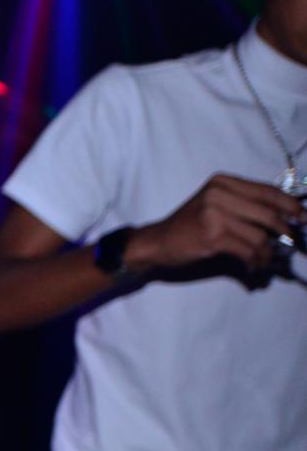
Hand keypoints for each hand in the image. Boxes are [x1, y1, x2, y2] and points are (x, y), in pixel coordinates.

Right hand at [129, 174, 302, 272]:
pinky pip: (248, 251)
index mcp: (222, 182)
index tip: (303, 217)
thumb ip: (243, 205)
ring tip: (265, 262)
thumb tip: (285, 218)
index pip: (267, 191)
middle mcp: (219, 194)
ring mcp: (214, 214)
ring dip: (267, 254)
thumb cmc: (188, 226)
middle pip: (268, 213)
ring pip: (260, 236)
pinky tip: (252, 268)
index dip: (290, 205)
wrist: (157, 242)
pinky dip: (255, 263)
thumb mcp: (214, 204)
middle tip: (290, 243)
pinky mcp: (212, 236)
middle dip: (285, 231)